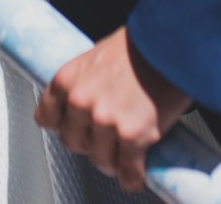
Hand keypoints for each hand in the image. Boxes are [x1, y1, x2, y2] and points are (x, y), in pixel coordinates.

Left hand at [36, 28, 191, 191]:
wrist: (172, 42)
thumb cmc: (141, 44)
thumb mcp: (99, 55)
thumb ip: (88, 82)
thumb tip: (90, 101)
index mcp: (67, 80)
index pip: (47, 118)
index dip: (63, 126)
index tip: (73, 128)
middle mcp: (81, 102)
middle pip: (73, 143)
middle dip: (89, 144)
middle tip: (105, 140)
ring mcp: (106, 121)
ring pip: (100, 160)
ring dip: (112, 161)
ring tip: (124, 156)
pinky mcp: (133, 137)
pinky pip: (128, 170)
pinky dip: (132, 176)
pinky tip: (136, 175)